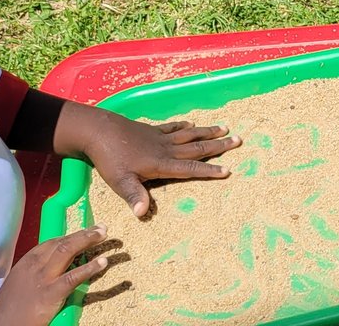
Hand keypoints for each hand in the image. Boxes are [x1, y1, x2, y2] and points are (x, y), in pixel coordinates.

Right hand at [0, 227, 109, 325]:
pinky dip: (89, 268)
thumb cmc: (11, 305)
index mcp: (28, 262)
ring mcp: (43, 279)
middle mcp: (35, 265)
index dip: (71, 235)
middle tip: (101, 228)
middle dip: (83, 233)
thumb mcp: (21, 280)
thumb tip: (56, 264)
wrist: (0, 325)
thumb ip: (37, 270)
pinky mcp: (50, 294)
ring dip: (87, 240)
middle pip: (62, 243)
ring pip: (67, 251)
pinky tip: (102, 262)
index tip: (85, 230)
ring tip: (104, 235)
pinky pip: (73, 277)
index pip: (52, 242)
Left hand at [83, 114, 240, 217]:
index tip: (228, 170)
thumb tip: (143, 214)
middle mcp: (166, 149)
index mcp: (161, 163)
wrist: (99, 131)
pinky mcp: (151, 130)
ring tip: (225, 128)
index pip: (190, 169)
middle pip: (197, 148)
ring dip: (207, 132)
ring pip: (190, 135)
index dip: (209, 171)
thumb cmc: (109, 158)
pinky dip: (183, 126)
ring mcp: (160, 138)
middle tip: (239, 140)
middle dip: (219, 146)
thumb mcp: (120, 181)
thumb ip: (134, 195)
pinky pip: (172, 127)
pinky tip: (191, 123)